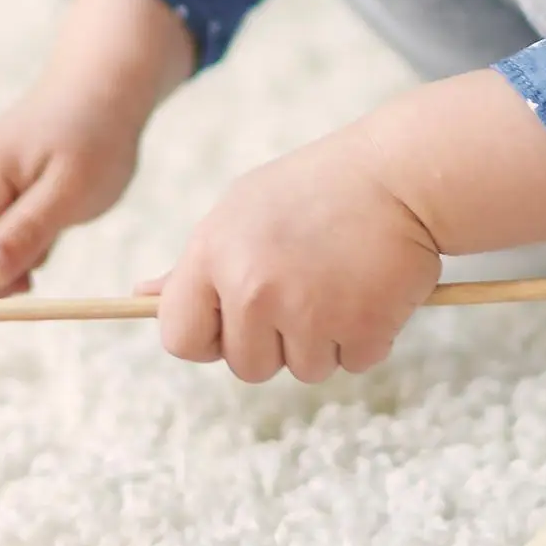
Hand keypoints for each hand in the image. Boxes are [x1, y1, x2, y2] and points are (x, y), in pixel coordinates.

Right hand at [0, 0, 194, 293]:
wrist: (98, 96)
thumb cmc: (94, 142)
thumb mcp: (71, 195)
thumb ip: (25, 234)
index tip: (37, 282)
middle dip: (9, 264)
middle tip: (56, 235)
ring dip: (22, 247)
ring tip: (58, 214)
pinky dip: (23, 231)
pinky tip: (48, 207)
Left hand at [139, 124, 441, 383]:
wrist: (401, 176)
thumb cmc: (318, 191)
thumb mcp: (243, 211)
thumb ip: (200, 263)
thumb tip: (143, 298)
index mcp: (214, 254)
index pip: (180, 337)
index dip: (208, 340)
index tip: (233, 328)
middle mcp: (253, 288)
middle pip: (247, 366)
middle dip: (278, 344)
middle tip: (308, 294)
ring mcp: (308, 311)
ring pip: (305, 370)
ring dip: (328, 341)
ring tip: (344, 285)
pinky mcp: (361, 327)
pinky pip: (355, 363)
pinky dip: (370, 338)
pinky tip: (374, 291)